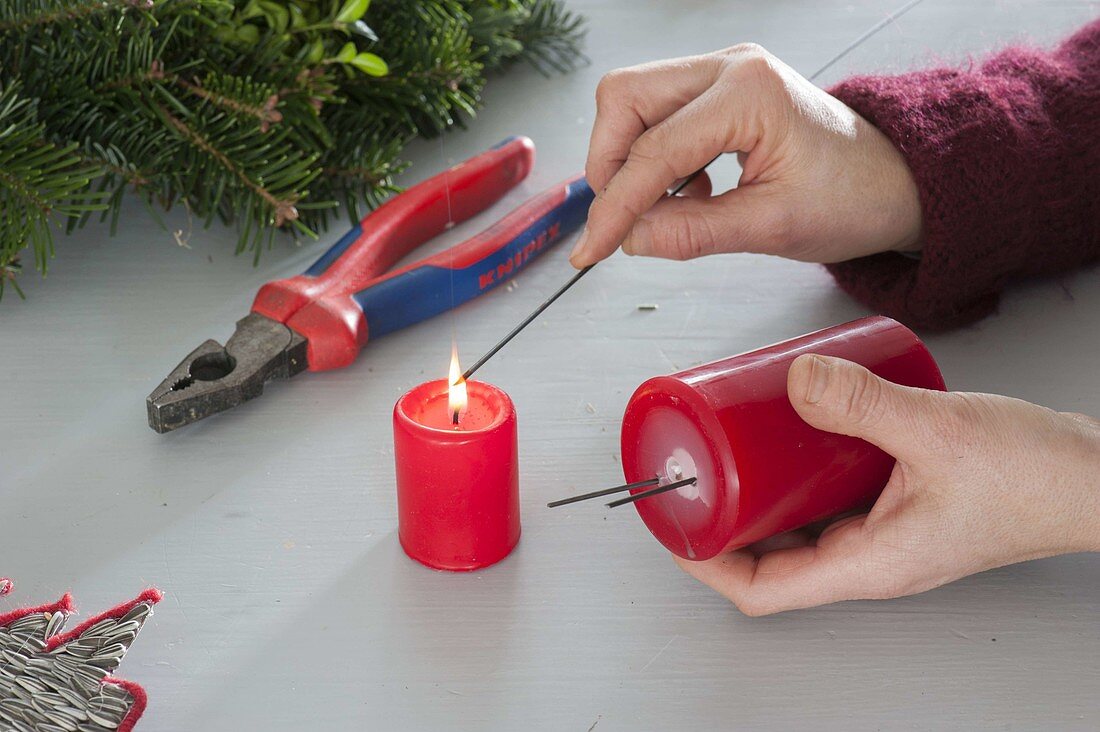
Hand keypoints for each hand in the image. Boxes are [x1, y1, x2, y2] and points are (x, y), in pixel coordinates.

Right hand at [571, 44, 923, 267]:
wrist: (894, 183)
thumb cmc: (851, 198)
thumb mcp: (772, 228)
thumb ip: (693, 233)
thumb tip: (628, 238)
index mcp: (750, 94)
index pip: (654, 150)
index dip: (614, 206)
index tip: (590, 251)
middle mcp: (730, 67)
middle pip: (624, 97)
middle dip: (608, 164)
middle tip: (616, 221)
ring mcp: (723, 73)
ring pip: (632, 101)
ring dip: (627, 160)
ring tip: (658, 210)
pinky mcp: (719, 90)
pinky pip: (657, 114)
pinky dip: (652, 158)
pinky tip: (686, 194)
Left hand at [674, 354, 1099, 615]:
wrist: (1096, 478)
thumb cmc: (1038, 478)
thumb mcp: (937, 430)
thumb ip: (862, 403)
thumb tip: (794, 382)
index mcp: (871, 564)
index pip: (764, 590)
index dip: (707, 564)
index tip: (675, 525)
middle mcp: (872, 558)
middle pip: (771, 559)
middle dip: (724, 522)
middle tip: (695, 474)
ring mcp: (886, 535)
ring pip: (799, 527)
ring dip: (759, 494)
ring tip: (731, 449)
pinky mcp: (899, 506)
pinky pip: (830, 500)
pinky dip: (800, 475)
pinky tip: (796, 434)